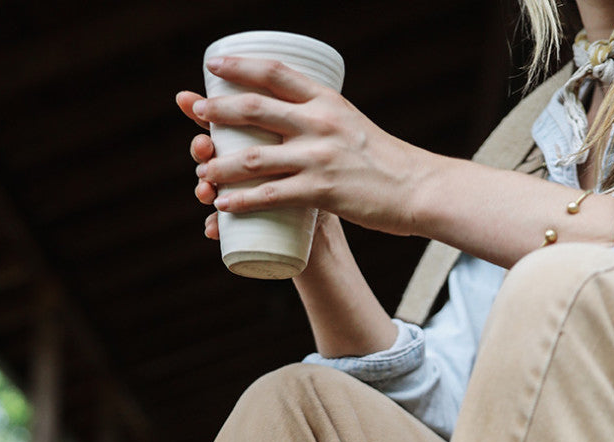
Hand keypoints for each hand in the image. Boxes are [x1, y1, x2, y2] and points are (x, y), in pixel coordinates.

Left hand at [180, 57, 431, 236]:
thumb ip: (321, 122)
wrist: (417, 189)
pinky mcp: (322, 191)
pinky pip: (272, 196)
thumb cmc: (383, 162)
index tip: (214, 64)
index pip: (275, 72)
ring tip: (201, 171)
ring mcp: (319, 157)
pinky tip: (223, 205)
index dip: (240, 66)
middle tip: (195, 112)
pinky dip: (243, 201)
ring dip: (221, 164)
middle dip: (218, 110)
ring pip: (255, 157)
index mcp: (326, 100)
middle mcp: (319, 123)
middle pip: (255, 109)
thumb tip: (289, 122)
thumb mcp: (352, 125)